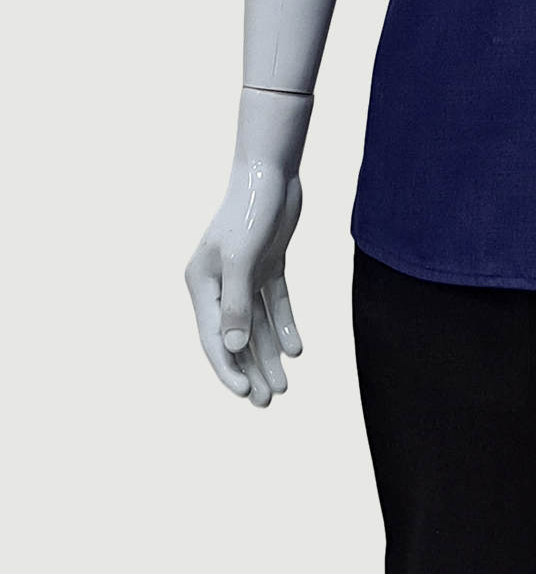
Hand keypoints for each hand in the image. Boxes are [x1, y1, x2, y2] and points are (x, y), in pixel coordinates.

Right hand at [185, 89, 311, 405]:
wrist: (271, 170)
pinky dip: (284, 325)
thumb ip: (236, 304)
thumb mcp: (242, 258)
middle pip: (235, 337)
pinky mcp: (267, 263)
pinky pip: (275, 303)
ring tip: (284, 387)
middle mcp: (219, 282)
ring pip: (256, 324)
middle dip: (249, 371)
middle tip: (267, 403)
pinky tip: (296, 349)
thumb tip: (234, 348)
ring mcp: (244, 273)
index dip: (229, 370)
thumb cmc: (250, 210)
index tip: (246, 396)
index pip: (215, 338)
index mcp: (201, 284)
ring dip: (268, 355)